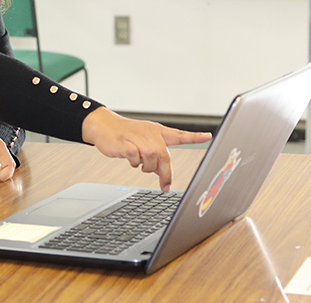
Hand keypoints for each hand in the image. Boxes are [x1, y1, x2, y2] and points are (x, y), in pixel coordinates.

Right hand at [82, 107, 211, 191]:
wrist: (103, 125)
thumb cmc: (124, 134)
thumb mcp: (143, 139)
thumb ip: (155, 153)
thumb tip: (163, 172)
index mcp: (157, 131)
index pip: (179, 134)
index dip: (194, 137)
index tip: (208, 136)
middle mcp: (149, 133)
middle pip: (165, 155)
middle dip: (166, 173)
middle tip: (165, 185)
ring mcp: (137, 137)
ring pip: (152, 158)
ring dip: (147, 167)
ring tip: (141, 165)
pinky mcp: (125, 143)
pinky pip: (136, 157)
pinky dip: (134, 163)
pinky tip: (130, 159)